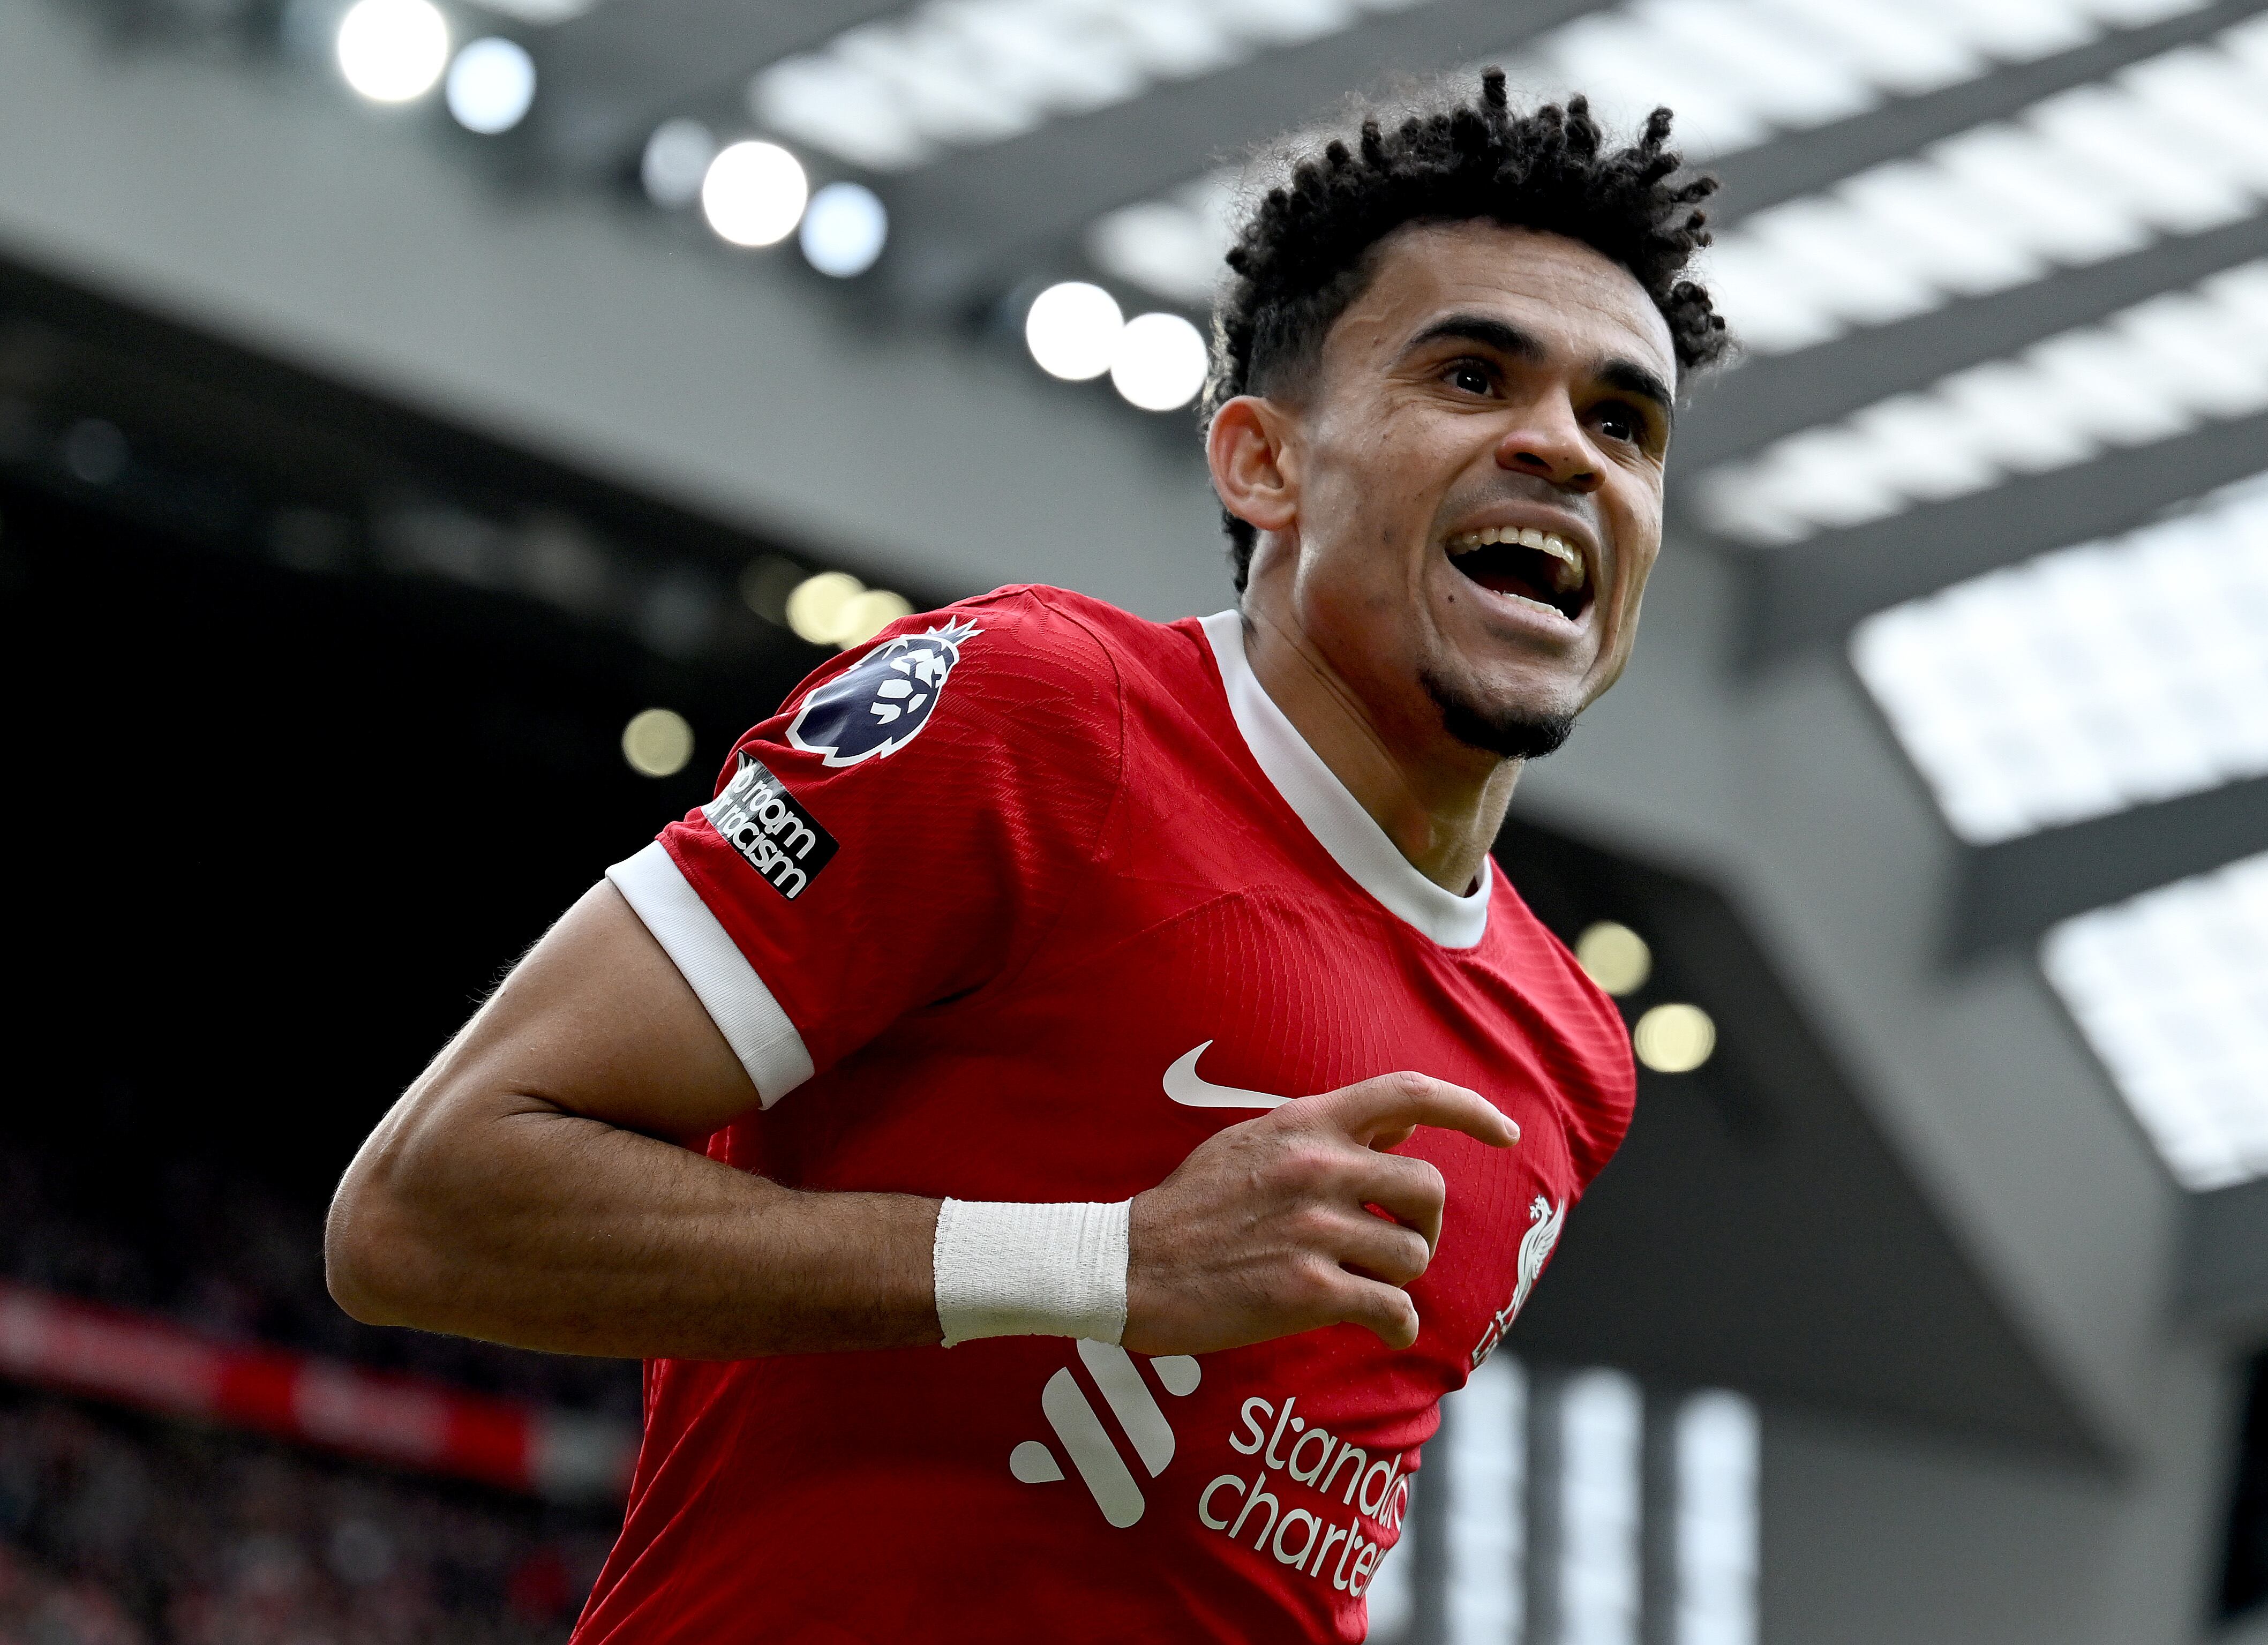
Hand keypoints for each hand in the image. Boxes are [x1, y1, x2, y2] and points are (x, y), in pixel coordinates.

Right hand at [1120, 1072, 1518, 1355]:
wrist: (1128, 1266)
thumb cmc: (1191, 1206)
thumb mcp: (1253, 1142)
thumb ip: (1324, 1131)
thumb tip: (1399, 1125)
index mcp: (1305, 1124)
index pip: (1408, 1093)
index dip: (1470, 1108)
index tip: (1505, 1130)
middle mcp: (1318, 1169)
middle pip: (1429, 1188)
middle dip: (1425, 1224)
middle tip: (1397, 1244)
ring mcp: (1314, 1230)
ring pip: (1412, 1254)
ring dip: (1399, 1277)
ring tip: (1363, 1286)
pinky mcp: (1307, 1291)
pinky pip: (1392, 1309)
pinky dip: (1396, 1326)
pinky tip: (1380, 1330)